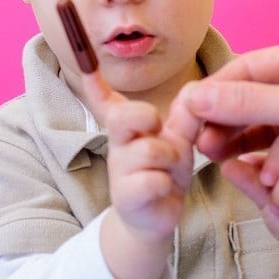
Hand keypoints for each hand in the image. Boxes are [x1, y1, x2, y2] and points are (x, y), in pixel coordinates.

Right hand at [79, 68, 192, 278]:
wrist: (156, 216)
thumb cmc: (165, 170)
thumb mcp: (179, 139)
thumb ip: (187, 115)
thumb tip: (195, 89)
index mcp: (129, 125)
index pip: (105, 99)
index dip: (93, 81)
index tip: (84, 62)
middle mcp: (120, 143)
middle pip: (123, 116)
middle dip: (145, 116)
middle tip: (158, 127)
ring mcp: (120, 170)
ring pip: (148, 150)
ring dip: (170, 159)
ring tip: (172, 171)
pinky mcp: (126, 197)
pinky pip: (150, 180)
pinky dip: (165, 184)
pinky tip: (164, 189)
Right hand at [174, 39, 278, 210]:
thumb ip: (247, 102)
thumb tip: (198, 94)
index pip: (245, 71)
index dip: (213, 92)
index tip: (186, 114)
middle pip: (249, 101)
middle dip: (223, 120)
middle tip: (198, 141)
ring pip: (261, 128)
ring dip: (239, 142)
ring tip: (214, 155)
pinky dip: (262, 160)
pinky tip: (243, 169)